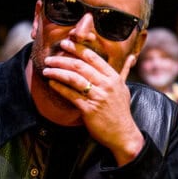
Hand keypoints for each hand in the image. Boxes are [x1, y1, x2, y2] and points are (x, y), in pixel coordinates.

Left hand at [42, 39, 144, 165]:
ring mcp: (98, 97)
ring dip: (57, 72)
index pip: (92, 58)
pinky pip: (70, 95)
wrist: (123, 134)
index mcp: (114, 77)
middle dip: (61, 60)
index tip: (65, 44)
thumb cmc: (121, 111)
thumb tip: (131, 58)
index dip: (76, 49)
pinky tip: (51, 83)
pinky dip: (59, 88)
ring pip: (73, 79)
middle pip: (80, 66)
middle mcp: (106, 85)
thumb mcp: (124, 89)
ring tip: (46, 70)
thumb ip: (124, 72)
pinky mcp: (89, 110)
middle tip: (49, 58)